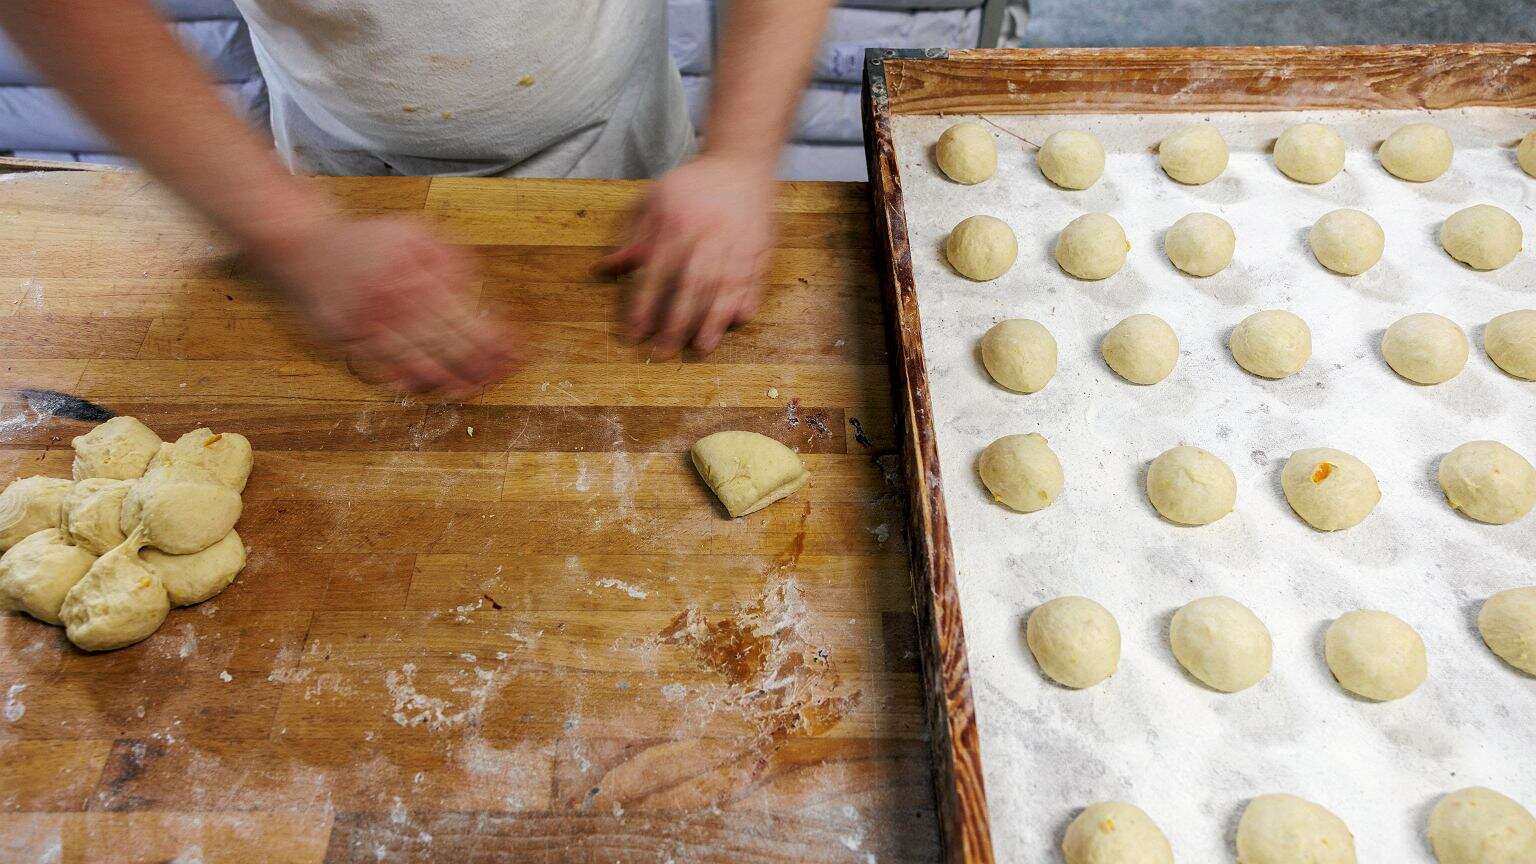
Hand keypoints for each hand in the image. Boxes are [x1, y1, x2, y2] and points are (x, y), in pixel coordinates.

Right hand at [251, 216, 518, 396]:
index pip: (464, 316)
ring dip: (449, 378)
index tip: (514, 353)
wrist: (305, 245)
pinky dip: (408, 379)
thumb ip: (451, 259)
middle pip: (446, 344)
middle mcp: (391, 299)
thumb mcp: (416, 233)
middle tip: (500, 376)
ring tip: (472, 387)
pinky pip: (381, 368)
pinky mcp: (344, 340)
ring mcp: (366, 322)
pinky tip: (429, 385)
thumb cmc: (370, 242)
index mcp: (414, 272)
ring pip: (416, 361)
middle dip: (479, 365)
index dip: (493, 341)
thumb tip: (475, 293)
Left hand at [602, 154, 774, 357]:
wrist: (742, 162)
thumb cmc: (693, 185)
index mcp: (677, 224)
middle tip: (665, 352)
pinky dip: (747, 301)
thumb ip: (634, 238)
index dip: (645, 304)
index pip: (657, 272)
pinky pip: (755, 279)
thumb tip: (606, 269)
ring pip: (726, 287)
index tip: (635, 333)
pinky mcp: (761, 248)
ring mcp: (738, 244)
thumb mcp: (656, 200)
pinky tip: (737, 321)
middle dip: (677, 322)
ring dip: (713, 320)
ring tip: (702, 347)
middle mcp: (708, 236)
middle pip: (693, 286)